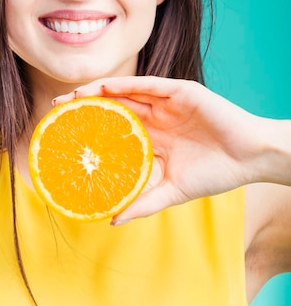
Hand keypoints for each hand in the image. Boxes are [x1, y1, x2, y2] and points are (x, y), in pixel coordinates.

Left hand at [54, 76, 265, 221]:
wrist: (249, 158)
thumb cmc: (215, 173)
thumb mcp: (173, 190)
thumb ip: (145, 202)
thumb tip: (113, 220)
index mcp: (152, 137)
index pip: (113, 129)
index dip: (89, 128)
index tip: (62, 133)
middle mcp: (154, 116)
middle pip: (112, 107)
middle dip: (84, 106)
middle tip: (56, 109)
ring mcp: (166, 103)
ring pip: (125, 93)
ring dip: (98, 92)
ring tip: (73, 97)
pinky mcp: (180, 91)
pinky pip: (148, 86)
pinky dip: (126, 85)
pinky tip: (105, 88)